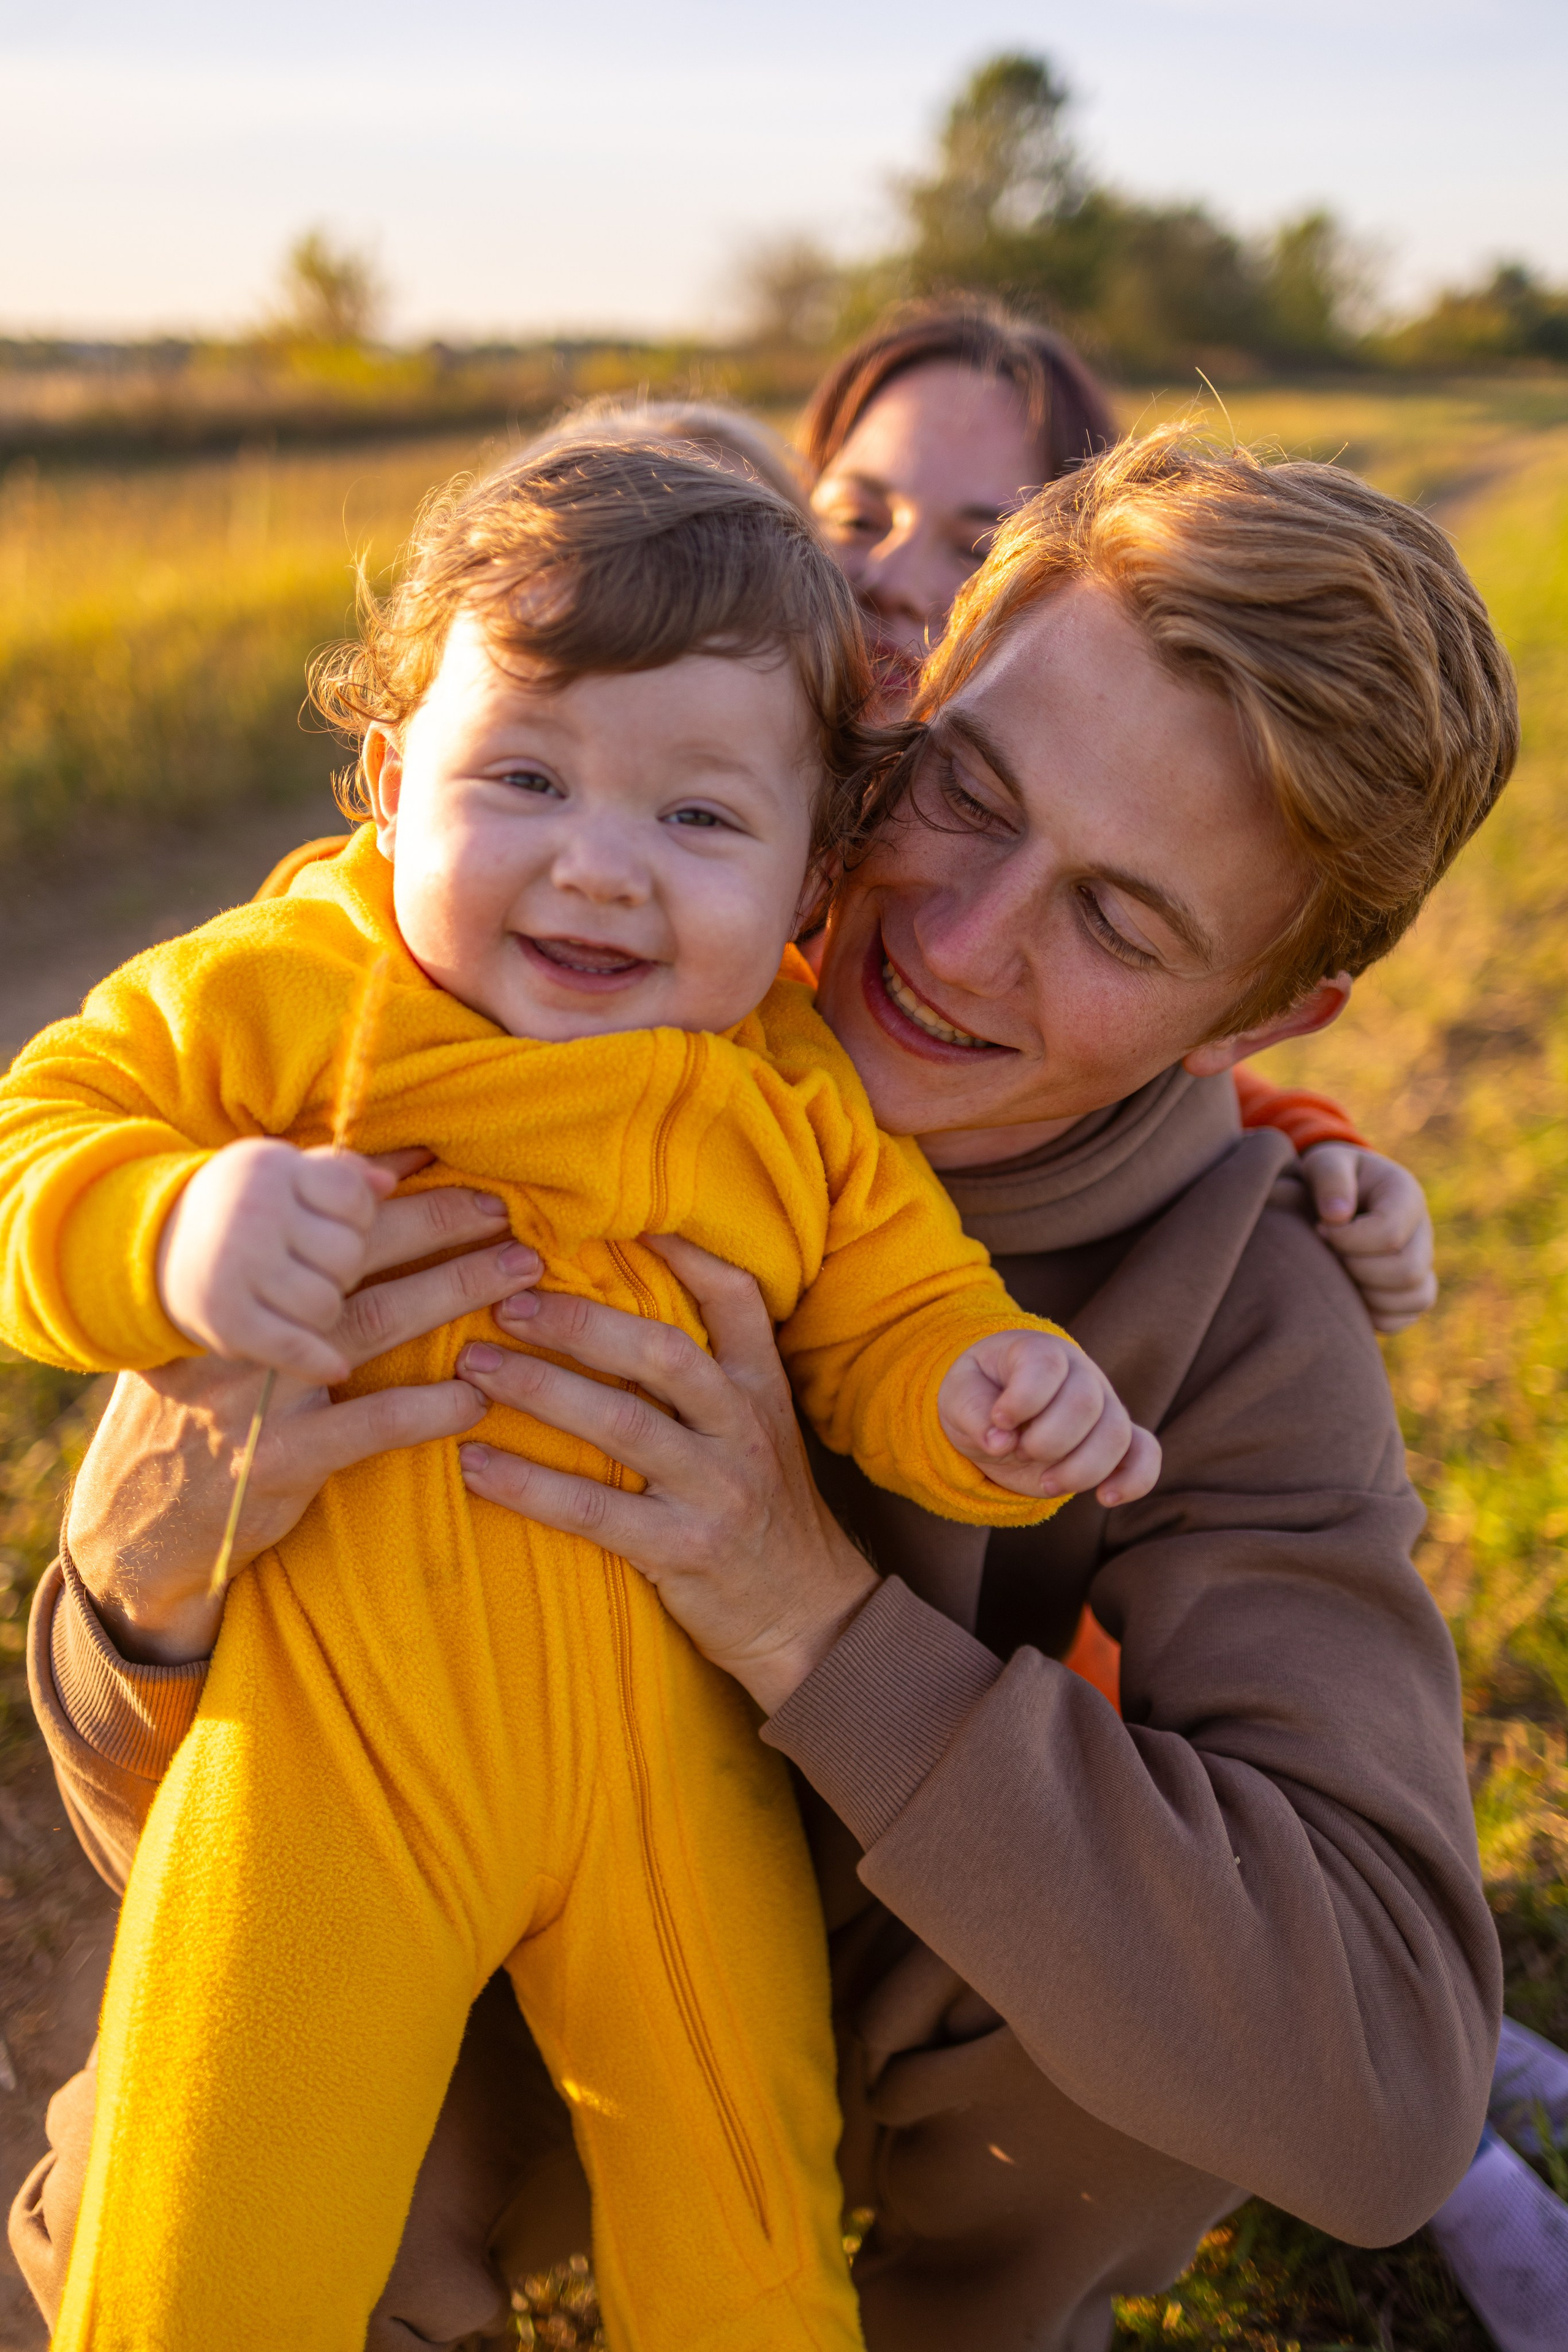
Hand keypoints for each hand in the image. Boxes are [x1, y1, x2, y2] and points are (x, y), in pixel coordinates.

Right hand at [69, 1156, 541, 1664]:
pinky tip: (476, 1398)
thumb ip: (281, 1267)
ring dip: (456, 1290)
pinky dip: (428, 1408)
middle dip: (440, 1224)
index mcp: (236, 1282)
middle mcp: (248, 1323)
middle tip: (508, 1212)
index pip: (317, 1218)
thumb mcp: (223, 1331)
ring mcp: (262, 1390)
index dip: (386, 1184)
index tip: (448, 1160)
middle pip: (358, 1255)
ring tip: (520, 1274)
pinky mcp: (279, 1458)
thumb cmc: (201, 1408)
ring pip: (376, 1321)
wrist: (138, 1518)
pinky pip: (369, 1423)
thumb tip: (366, 1185)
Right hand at [158, 1138, 392, 1380]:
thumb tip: (387, 1183)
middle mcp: (251, 1212)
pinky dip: (318, 1361)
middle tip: (324, 1270)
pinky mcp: (224, 1321)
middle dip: (346, 1268)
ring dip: (328, 1310)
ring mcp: (235, 1268)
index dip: (360, 1219)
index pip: (354, 1198)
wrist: (154, 1251)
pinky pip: (293, 1346)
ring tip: (308, 1302)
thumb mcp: (284, 1176)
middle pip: (348, 1254)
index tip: (344, 1226)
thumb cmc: (245, 1207)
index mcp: (270, 1169)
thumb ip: (340, 1175)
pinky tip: (337, 1368)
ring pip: (327, 1304)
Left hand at [453, 1236, 879, 1715]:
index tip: (612, 1215)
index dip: (680, 1249)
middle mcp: (741, 1428)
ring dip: (538, 1389)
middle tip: (505, 1299)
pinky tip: (474, 1466)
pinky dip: (528, 1484)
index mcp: (759, 1387)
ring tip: (471, 1367)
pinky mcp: (682, 1550)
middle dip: (579, 1320)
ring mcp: (715, 1489)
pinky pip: (593, 1510)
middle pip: (661, 1353)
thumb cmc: (759, 1509)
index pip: (734, 1297)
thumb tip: (620, 1295)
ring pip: (620, 1424)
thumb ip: (707, 1370)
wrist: (808, 1616)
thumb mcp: (757, 1427)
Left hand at [936, 1330, 1160, 1506]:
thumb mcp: (960, 1395)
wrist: (1001, 1408)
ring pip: (1116, 1435)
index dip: (1021, 1401)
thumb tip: (998, 1441)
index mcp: (1040, 1351)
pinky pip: (1145, 1455)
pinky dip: (1135, 1480)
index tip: (999, 1420)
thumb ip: (973, 1412)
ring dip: (1079, 1470)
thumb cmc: (981, 1394)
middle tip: (1018, 1451)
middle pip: (1085, 1404)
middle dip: (1046, 1441)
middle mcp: (1081, 1374)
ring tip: (1045, 1482)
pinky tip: (1106, 1498)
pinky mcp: (1116, 1441)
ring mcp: (1105, 1406)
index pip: (1046, 1367)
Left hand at [1294, 1144, 1436, 1333]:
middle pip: (1408, 1271)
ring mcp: (1421, 1263)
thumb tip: (1337, 1216)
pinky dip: (1373, 1315)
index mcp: (1406, 1195)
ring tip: (1338, 1273)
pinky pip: (1402, 1318)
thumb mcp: (1325, 1163)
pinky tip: (1347, 1292)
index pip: (1389, 1234)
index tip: (1320, 1228)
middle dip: (1358, 1269)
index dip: (1347, 1239)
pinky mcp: (1409, 1291)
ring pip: (1416, 1298)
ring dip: (1368, 1294)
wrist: (1335, 1198)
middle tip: (1329, 1254)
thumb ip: (1330, 1177)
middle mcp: (1423, 1232)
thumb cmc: (1329, 1179)